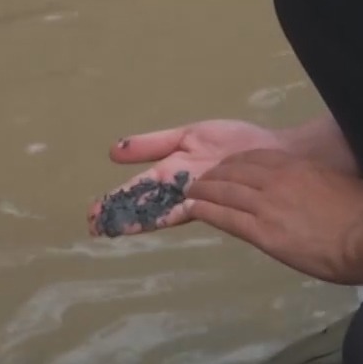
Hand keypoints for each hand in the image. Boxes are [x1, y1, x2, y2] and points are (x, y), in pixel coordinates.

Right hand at [89, 119, 285, 236]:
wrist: (269, 150)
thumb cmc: (232, 143)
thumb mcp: (186, 136)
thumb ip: (151, 144)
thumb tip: (114, 150)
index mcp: (169, 172)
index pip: (136, 190)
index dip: (115, 201)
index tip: (93, 213)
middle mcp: (178, 189)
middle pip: (143, 204)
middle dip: (120, 215)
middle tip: (95, 226)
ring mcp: (194, 196)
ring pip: (159, 210)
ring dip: (137, 219)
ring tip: (114, 227)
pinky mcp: (212, 199)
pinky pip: (186, 207)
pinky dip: (168, 212)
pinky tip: (152, 217)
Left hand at [186, 149, 362, 283]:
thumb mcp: (340, 184)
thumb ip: (320, 183)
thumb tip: (317, 190)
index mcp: (297, 167)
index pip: (256, 158)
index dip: (236, 162)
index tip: (226, 166)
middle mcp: (277, 180)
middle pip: (235, 172)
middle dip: (214, 175)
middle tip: (200, 179)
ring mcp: (267, 205)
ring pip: (225, 192)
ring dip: (203, 190)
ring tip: (189, 192)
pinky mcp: (262, 231)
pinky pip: (225, 217)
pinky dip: (206, 210)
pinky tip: (192, 208)